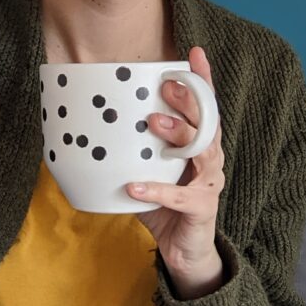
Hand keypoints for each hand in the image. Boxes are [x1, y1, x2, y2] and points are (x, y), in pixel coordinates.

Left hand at [126, 46, 224, 282]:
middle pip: (207, 123)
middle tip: (167, 86)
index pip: (205, 107)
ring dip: (177, 135)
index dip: (202, 80)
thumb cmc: (166, 207)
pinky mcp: (203, 209)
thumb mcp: (149, 171)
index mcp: (200, 145)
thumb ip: (134, 150)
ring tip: (152, 123)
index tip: (193, 53)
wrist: (184, 253)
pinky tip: (134, 187)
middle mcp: (211, 160)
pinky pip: (180, 197)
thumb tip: (94, 125)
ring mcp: (210, 184)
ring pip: (201, 152)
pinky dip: (156, 191)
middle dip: (189, 101)